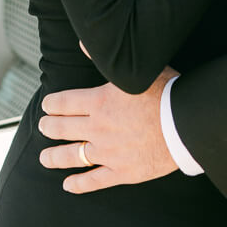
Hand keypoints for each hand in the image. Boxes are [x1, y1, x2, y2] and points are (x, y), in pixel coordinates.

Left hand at [38, 68, 177, 192]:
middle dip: (50, 127)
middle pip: (64, 128)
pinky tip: (68, 185)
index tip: (46, 105)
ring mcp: (108, 152)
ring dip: (55, 157)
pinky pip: (94, 180)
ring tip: (43, 157)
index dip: (52, 104)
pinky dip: (79, 184)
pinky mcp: (122, 171)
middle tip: (42, 126)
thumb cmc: (164, 91)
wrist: (185, 124)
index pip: (65, 103)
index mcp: (99, 101)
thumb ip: (103, 58)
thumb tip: (82, 41)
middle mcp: (98, 128)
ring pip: (73, 156)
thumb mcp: (133, 70)